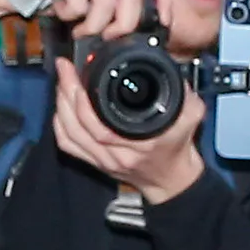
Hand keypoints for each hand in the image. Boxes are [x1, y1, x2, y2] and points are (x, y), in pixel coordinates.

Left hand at [52, 62, 209, 205]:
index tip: (78, 71)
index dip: (82, 99)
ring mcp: (103, 160)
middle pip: (78, 127)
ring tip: (61, 82)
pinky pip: (69, 146)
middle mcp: (116, 155)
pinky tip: (60, 109)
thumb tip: (172, 72)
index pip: (100, 125)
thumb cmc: (177, 150)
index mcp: (138, 144)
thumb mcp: (190, 118)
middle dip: (66, 93)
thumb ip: (185, 95)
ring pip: (69, 136)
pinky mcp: (96, 163)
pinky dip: (60, 126)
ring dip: (61, 107)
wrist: (171, 180)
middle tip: (64, 69)